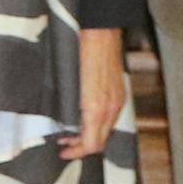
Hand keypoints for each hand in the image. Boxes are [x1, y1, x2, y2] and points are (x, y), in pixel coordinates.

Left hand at [70, 27, 128, 160]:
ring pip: (106, 130)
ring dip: (90, 135)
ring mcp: (118, 100)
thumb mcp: (69, 84)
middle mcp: (111, 108)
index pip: (91, 145)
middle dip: (82, 147)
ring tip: (72, 131)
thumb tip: (63, 126)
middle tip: (64, 143)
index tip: (63, 152)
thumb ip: (69, 109)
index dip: (76, 152)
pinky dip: (98, 124)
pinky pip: (111, 117)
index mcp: (96, 109)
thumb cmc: (80, 53)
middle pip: (100, 142)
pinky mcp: (120, 92)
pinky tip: (86, 116)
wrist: (100, 31)